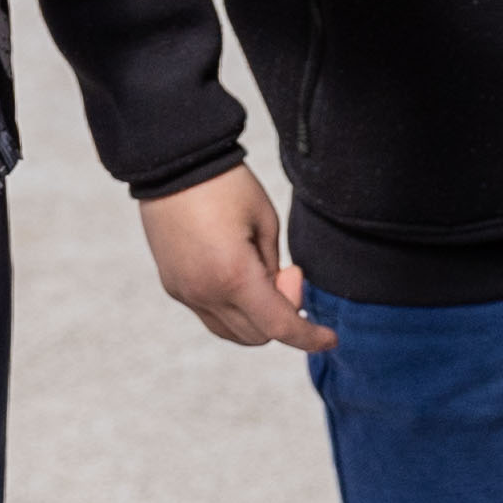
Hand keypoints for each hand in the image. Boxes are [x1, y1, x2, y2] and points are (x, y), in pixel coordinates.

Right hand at [141, 169, 331, 349]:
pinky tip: (238, 276)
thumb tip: (275, 295)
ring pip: (232, 332)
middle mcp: (204, 294)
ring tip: (261, 274)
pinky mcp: (174, 286)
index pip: (279, 326)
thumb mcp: (265, 222)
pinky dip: (232, 309)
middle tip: (288, 274)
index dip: (309, 336)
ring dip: (256, 318)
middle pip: (257, 335)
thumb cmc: (226, 186)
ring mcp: (185, 293)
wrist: (172, 164)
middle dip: (282, 315)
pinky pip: (210, 315)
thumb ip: (275, 270)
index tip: (330, 338)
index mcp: (234, 277)